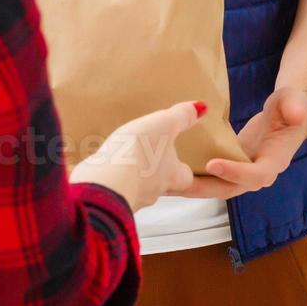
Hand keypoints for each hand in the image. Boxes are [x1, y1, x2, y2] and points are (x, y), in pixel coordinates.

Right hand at [70, 102, 204, 211]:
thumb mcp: (163, 125)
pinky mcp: (108, 197)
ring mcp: (131, 197)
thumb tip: (201, 107)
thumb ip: (181, 116)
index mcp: (172, 175)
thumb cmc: (138, 154)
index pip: (188, 178)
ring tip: (125, 162)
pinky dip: (112, 181)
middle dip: (158, 175)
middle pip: (162, 186)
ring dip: (133, 178)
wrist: (104, 182)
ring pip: (137, 189)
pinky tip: (104, 170)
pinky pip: (114, 189)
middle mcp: (154, 191)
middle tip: (153, 163)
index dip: (190, 171)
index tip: (189, 165)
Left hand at [177, 88, 306, 199]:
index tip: (213, 164)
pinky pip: (214, 176)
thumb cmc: (293, 105)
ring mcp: (245, 170)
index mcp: (276, 159)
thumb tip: (297, 113)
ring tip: (168, 183)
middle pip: (232, 188)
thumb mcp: (294, 101)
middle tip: (180, 183)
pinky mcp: (234, 165)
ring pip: (219, 186)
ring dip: (196, 187)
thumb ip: (295, 106)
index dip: (236, 172)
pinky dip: (195, 176)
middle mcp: (260, 171)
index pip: (257, 174)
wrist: (290, 114)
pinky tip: (172, 172)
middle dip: (206, 188)